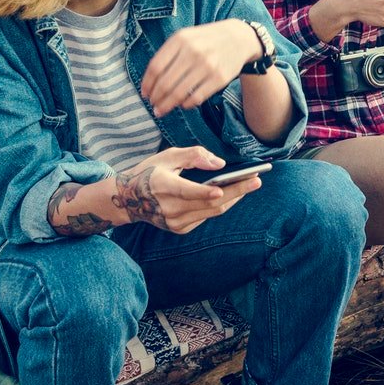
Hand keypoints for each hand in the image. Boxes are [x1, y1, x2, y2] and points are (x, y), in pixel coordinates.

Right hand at [113, 149, 261, 234]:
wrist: (127, 199)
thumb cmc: (149, 172)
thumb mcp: (168, 156)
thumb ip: (193, 156)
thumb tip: (219, 164)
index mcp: (162, 187)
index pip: (187, 192)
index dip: (204, 193)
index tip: (222, 188)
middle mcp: (169, 209)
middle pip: (208, 203)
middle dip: (235, 192)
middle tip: (256, 181)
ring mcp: (174, 222)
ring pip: (211, 212)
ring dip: (233, 199)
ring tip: (251, 184)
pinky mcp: (179, 229)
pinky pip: (206, 216)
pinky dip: (221, 205)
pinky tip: (235, 194)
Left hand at [140, 20, 256, 117]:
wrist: (238, 38)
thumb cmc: (205, 40)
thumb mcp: (185, 37)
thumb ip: (168, 54)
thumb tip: (150, 82)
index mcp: (180, 39)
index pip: (156, 67)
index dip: (147, 84)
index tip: (144, 94)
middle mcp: (193, 52)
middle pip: (165, 83)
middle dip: (156, 98)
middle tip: (153, 106)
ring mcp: (207, 66)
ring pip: (179, 93)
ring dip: (166, 105)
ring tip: (161, 110)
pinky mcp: (219, 78)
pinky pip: (196, 98)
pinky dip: (185, 105)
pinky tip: (182, 105)